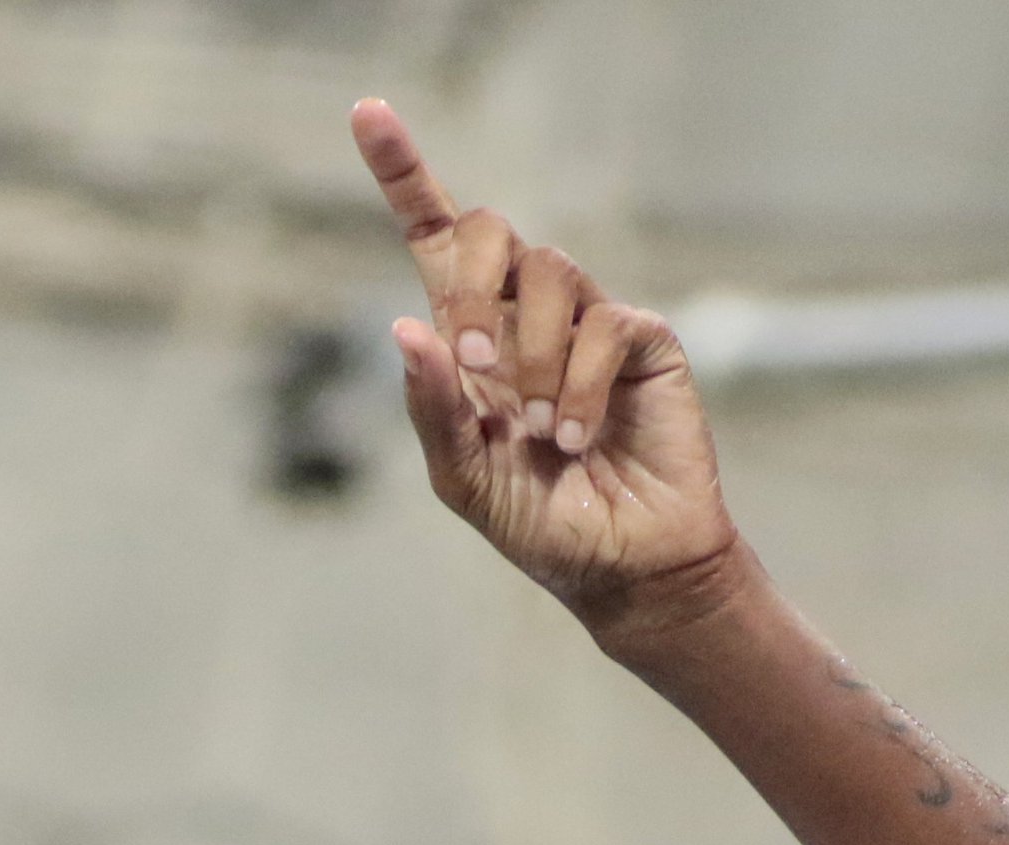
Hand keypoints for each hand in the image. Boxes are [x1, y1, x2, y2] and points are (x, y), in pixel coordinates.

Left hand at [354, 101, 743, 642]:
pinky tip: (576, 439)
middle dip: (474, 286)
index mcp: (469, 341)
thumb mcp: (464, 479)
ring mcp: (586, 321)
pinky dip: (580, 387)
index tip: (367, 113)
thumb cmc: (541, 526)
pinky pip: (604, 324)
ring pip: (549, 274)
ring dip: (533, 358)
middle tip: (476, 363)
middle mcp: (524, 317)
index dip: (403, 173)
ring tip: (539, 433)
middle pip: (492, 231)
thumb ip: (434, 407)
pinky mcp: (642, 338)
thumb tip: (405, 326)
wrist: (622, 568)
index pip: (434, 239)